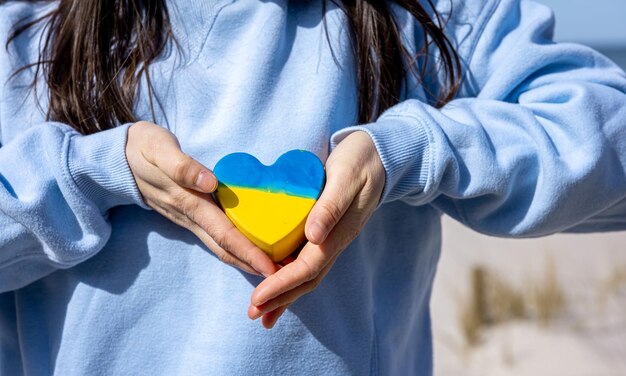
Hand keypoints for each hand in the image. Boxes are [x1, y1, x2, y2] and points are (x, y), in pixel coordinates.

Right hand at [125, 121, 277, 276]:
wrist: (116, 159)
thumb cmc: (143, 149)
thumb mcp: (158, 150)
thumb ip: (182, 166)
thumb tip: (209, 182)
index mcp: (188, 202)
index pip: (223, 233)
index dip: (247, 252)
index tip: (270, 268)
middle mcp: (190, 216)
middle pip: (224, 248)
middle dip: (252, 265)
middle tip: (284, 277)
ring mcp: (188, 219)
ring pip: (220, 246)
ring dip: (245, 260)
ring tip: (274, 269)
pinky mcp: (188, 215)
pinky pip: (215, 236)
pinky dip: (235, 247)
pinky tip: (253, 248)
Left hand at [247, 131, 384, 327]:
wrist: (378, 156)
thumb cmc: (360, 162)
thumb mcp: (346, 177)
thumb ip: (331, 206)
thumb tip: (314, 236)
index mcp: (340, 231)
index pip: (308, 266)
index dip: (283, 283)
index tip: (259, 296)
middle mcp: (335, 241)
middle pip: (306, 279)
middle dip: (279, 298)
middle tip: (253, 313)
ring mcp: (331, 239)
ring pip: (306, 275)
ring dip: (284, 295)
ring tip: (260, 310)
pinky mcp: (326, 233)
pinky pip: (307, 261)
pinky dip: (290, 278)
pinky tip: (275, 284)